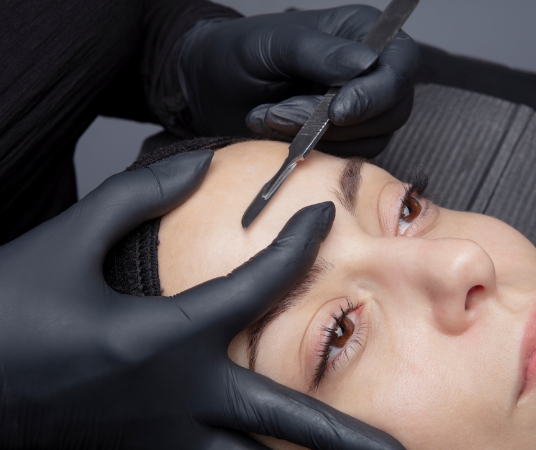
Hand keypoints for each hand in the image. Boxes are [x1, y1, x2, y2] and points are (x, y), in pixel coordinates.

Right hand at [0, 151, 403, 448]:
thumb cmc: (10, 308)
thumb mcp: (70, 239)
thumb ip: (138, 197)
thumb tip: (196, 168)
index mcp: (163, 335)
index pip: (256, 286)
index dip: (296, 245)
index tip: (322, 218)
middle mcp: (177, 395)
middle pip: (283, 420)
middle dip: (346, 436)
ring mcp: (161, 436)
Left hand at [178, 5, 419, 157]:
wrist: (210, 88)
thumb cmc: (238, 54)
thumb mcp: (275, 45)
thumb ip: (319, 54)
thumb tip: (366, 63)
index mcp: (360, 33)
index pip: (400, 64)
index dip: (377, 92)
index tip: (338, 111)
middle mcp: (367, 72)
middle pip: (391, 109)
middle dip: (335, 121)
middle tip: (281, 113)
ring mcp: (357, 109)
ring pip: (370, 138)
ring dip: (318, 137)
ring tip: (269, 118)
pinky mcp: (341, 139)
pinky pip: (347, 156)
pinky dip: (313, 152)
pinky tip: (277, 133)